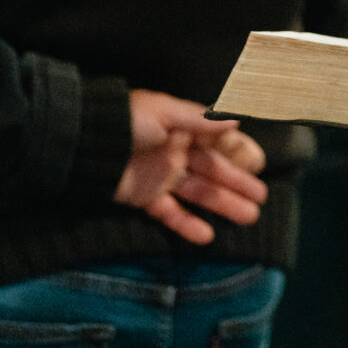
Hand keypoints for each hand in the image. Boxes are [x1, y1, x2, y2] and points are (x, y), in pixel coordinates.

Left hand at [113, 90, 268, 244]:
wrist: (85, 144)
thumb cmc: (128, 121)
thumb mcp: (166, 111)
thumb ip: (202, 119)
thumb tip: (237, 121)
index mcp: (185, 129)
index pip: (219, 142)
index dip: (239, 153)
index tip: (259, 164)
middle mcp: (178, 152)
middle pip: (214, 171)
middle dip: (238, 183)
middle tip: (262, 198)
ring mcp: (163, 177)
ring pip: (200, 193)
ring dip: (224, 204)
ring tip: (249, 217)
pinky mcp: (146, 199)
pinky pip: (171, 214)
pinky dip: (188, 225)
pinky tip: (208, 236)